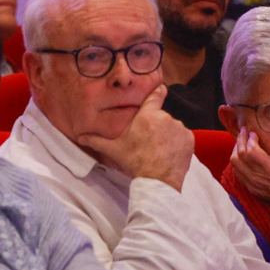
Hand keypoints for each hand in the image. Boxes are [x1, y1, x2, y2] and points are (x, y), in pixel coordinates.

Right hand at [78, 86, 193, 190]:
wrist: (157, 180)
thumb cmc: (135, 162)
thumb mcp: (114, 150)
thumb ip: (97, 141)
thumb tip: (80, 137)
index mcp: (148, 116)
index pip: (156, 94)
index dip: (158, 91)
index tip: (160, 89)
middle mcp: (165, 117)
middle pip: (161, 117)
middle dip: (156, 127)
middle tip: (149, 143)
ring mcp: (179, 128)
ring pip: (172, 128)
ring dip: (168, 136)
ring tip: (158, 151)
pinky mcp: (189, 139)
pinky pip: (183, 137)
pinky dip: (178, 144)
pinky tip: (169, 154)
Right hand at [229, 127, 269, 204]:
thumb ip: (266, 180)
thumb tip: (266, 168)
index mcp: (253, 187)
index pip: (236, 170)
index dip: (237, 156)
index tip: (242, 146)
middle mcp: (251, 181)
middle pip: (235, 160)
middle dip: (237, 145)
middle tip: (242, 134)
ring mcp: (258, 173)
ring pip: (240, 153)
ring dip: (242, 139)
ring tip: (247, 131)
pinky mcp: (267, 166)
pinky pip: (251, 150)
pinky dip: (251, 141)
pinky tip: (255, 135)